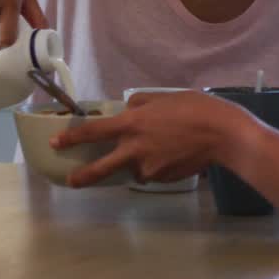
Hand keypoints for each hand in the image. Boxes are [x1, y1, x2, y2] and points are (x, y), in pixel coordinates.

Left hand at [51, 92, 251, 187]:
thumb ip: (140, 104)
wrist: (222, 134)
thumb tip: (129, 110)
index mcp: (132, 123)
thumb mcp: (162, 97)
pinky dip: (157, 166)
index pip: (94, 132)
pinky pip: (153, 173)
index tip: (56, 143)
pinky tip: (174, 154)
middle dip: (84, 176)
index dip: (72, 138)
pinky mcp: (164, 178)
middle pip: (102, 167)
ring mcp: (149, 167)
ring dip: (138, 162)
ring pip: (134, 169)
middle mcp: (135, 149)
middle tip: (72, 181)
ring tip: (161, 148)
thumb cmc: (194, 108)